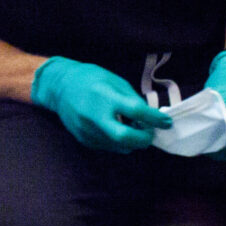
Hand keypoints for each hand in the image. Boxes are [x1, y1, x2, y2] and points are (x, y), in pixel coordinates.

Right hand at [30, 57, 168, 152]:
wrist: (59, 87)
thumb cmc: (91, 79)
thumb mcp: (114, 81)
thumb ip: (131, 100)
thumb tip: (150, 118)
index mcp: (105, 96)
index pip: (136, 111)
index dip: (155, 119)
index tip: (166, 122)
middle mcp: (94, 115)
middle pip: (125, 138)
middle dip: (143, 139)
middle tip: (150, 134)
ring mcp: (87, 130)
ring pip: (119, 146)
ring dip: (132, 142)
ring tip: (134, 130)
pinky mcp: (83, 139)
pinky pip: (108, 146)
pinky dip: (118, 142)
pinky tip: (117, 130)